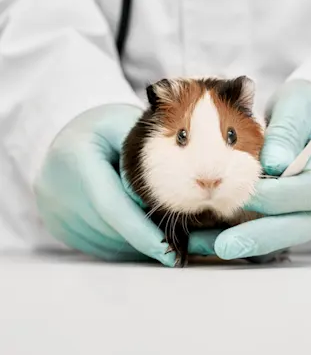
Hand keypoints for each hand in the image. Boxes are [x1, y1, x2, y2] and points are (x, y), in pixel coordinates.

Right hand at [33, 104, 179, 266]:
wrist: (72, 136)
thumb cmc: (109, 129)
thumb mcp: (130, 127)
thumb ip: (148, 158)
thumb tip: (177, 193)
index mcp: (76, 156)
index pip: (111, 205)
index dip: (140, 231)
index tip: (168, 251)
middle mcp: (56, 187)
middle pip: (109, 228)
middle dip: (148, 238)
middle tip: (186, 243)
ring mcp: (54, 210)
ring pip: (105, 242)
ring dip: (138, 244)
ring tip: (170, 235)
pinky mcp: (58, 225)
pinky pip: (98, 246)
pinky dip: (125, 245)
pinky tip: (145, 234)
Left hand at [204, 79, 310, 259]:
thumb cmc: (309, 107)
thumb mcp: (298, 104)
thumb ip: (287, 131)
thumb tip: (273, 165)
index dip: (280, 195)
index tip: (245, 193)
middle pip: (301, 224)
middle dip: (261, 237)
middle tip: (224, 246)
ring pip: (285, 234)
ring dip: (246, 242)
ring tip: (205, 245)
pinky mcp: (296, 212)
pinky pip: (273, 229)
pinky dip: (243, 236)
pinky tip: (210, 239)